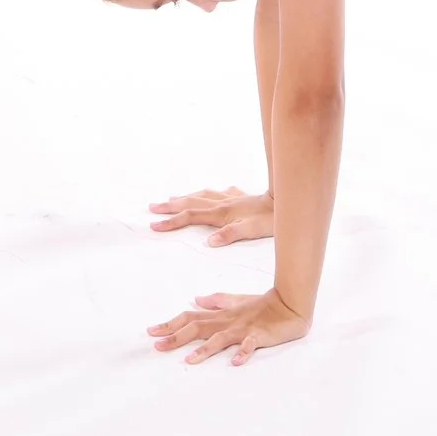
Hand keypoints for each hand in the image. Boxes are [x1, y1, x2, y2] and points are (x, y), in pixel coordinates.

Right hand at [146, 185, 274, 246]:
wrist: (284, 202)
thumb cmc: (268, 220)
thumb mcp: (250, 231)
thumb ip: (229, 235)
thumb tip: (208, 242)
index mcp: (221, 213)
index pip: (190, 216)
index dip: (172, 221)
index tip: (154, 225)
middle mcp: (221, 203)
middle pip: (190, 202)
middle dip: (170, 206)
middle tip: (152, 208)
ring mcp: (229, 197)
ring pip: (200, 195)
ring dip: (184, 197)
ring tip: (171, 199)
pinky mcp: (238, 196)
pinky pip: (215, 193)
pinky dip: (205, 194)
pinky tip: (207, 193)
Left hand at [146, 288, 309, 365]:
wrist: (290, 303)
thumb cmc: (262, 305)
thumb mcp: (236, 301)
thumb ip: (216, 301)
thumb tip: (196, 298)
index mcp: (221, 314)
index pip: (191, 317)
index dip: (171, 324)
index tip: (151, 332)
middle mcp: (227, 321)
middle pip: (198, 327)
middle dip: (177, 336)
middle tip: (157, 345)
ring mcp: (243, 329)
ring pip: (220, 338)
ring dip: (205, 349)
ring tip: (190, 360)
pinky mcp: (259, 335)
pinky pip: (250, 345)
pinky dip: (243, 353)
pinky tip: (235, 362)